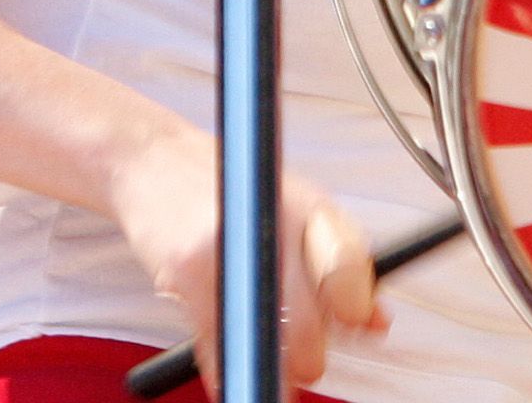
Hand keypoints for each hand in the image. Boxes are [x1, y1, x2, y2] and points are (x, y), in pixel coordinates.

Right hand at [106, 122, 383, 390]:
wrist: (153, 161)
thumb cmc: (228, 187)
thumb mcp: (295, 208)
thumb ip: (340, 261)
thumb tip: (377, 322)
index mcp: (309, 207)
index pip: (348, 265)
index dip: (356, 308)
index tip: (357, 328)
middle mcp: (273, 223)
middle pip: (308, 316)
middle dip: (310, 353)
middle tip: (306, 360)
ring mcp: (229, 247)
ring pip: (265, 336)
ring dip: (273, 366)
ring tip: (271, 365)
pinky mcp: (188, 271)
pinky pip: (218, 342)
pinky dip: (228, 369)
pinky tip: (233, 370)